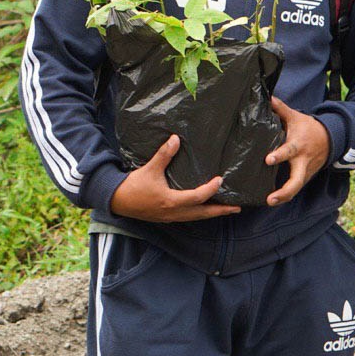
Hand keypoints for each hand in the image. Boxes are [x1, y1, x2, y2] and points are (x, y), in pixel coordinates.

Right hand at [109, 135, 241, 222]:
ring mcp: (171, 217)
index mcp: (172, 201)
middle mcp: (174, 212)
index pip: (198, 196)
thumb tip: (175, 138)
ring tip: (225, 209)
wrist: (117, 201)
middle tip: (237, 207)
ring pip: (196, 217)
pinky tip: (202, 208)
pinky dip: (199, 213)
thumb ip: (164, 155)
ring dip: (212, 213)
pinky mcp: (167, 217)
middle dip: (220, 210)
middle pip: (203, 213)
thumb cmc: (134, 186)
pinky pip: (189, 217)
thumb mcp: (149, 169)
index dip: (211, 189)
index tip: (221, 179)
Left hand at [265, 96, 329, 205]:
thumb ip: (279, 108)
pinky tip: (271, 200)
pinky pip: (296, 188)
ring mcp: (305, 171)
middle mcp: (303, 161)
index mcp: (298, 145)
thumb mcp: (295, 116)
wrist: (332, 139)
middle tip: (272, 198)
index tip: (268, 159)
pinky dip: (286, 195)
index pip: (289, 151)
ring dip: (284, 197)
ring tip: (269, 202)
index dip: (279, 155)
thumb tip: (265, 96)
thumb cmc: (308, 127)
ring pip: (297, 187)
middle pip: (297, 180)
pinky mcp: (305, 177)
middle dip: (285, 190)